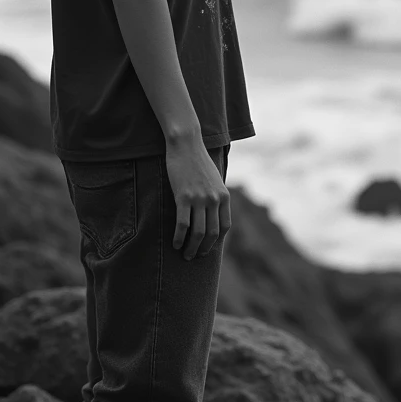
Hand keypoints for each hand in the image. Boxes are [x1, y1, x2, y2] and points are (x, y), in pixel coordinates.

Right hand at [165, 137, 230, 259]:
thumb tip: (212, 214)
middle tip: (195, 256)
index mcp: (224, 196)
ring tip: (185, 255)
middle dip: (203, 249)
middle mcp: (214, 199)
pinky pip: (183, 224)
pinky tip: (175, 244)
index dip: (216, 241)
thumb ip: (215, 196)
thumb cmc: (197, 162)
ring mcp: (199, 199)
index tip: (208, 247)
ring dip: (191, 248)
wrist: (186, 145)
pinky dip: (179, 238)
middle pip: (211, 234)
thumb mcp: (214, 179)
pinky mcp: (183, 197)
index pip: (225, 226)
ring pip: (197, 233)